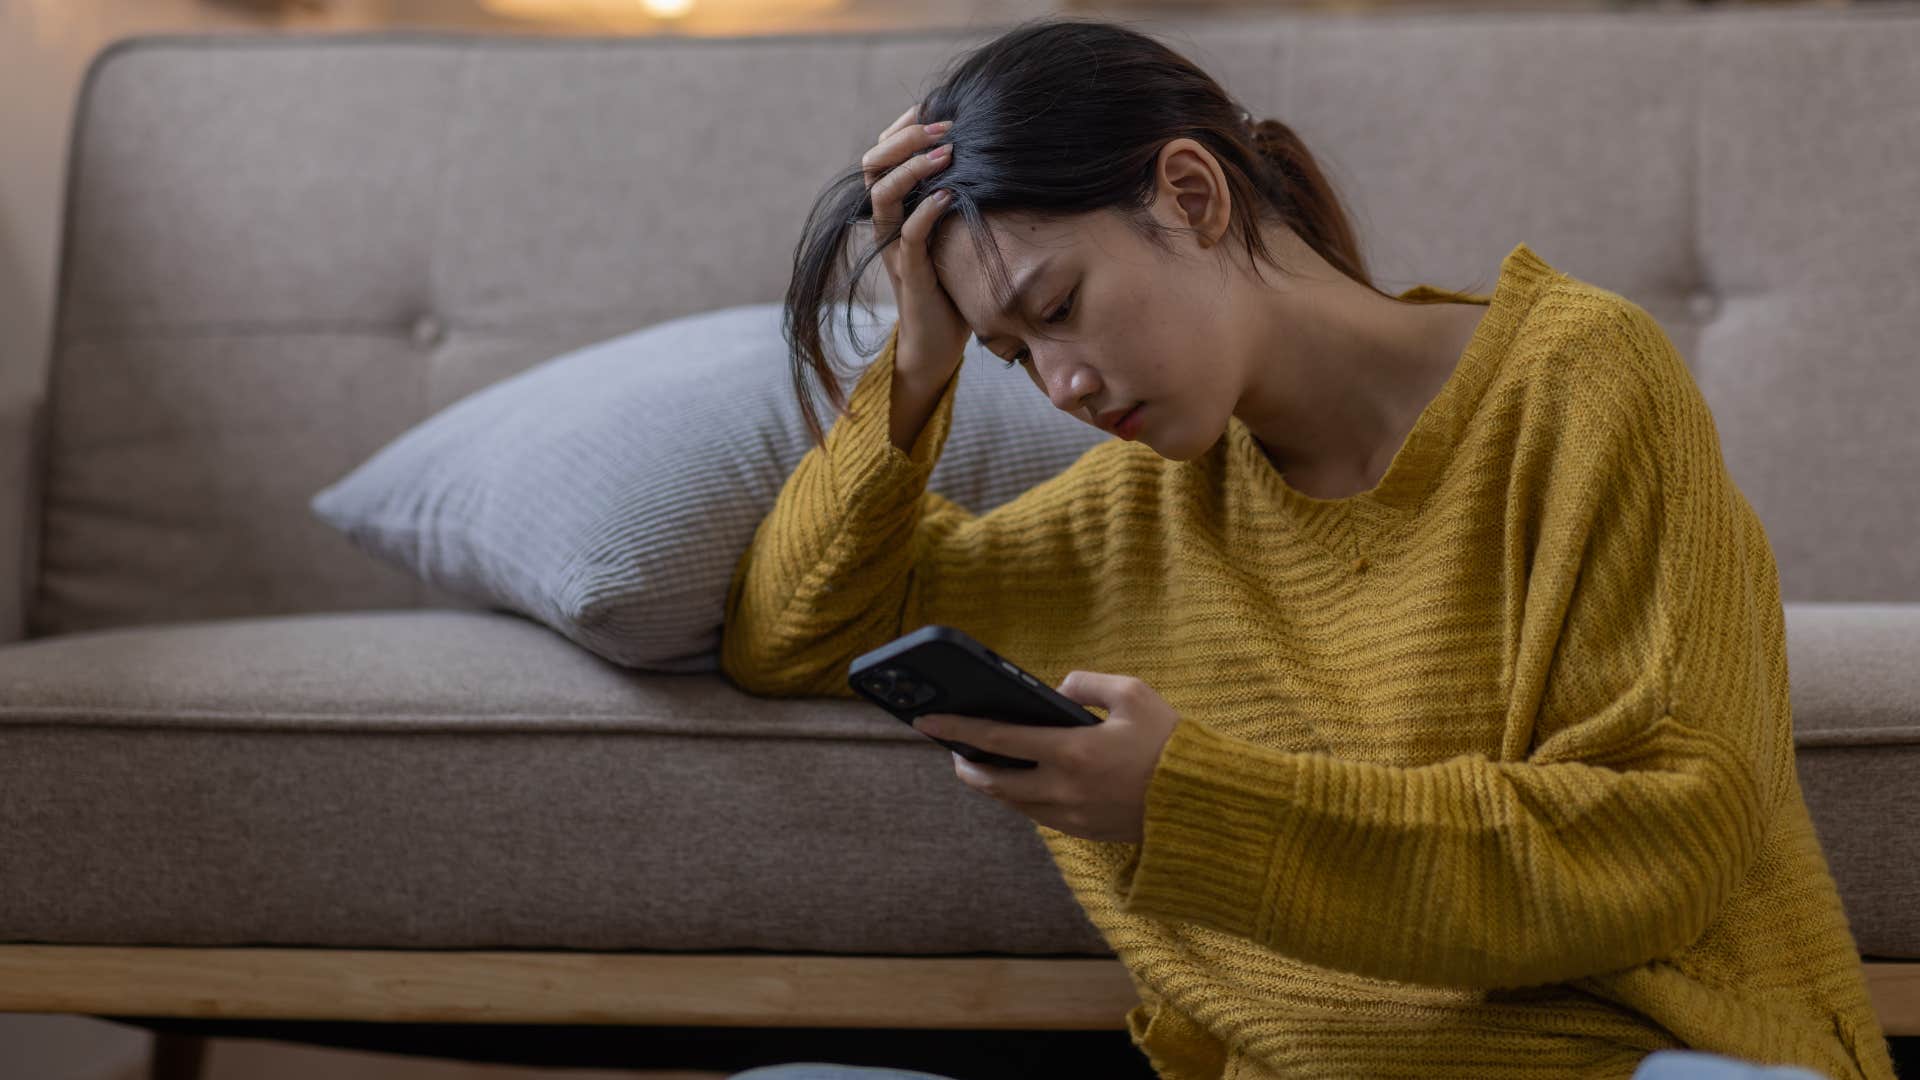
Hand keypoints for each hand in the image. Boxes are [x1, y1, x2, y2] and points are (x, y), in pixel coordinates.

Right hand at [861, 102, 968, 385]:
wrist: (937, 345)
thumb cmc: (953, 286)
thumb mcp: (956, 233)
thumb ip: (959, 200)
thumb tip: (991, 160)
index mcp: (895, 210)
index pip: (883, 156)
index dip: (901, 128)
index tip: (932, 107)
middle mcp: (888, 224)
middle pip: (873, 166)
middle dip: (904, 138)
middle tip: (943, 125)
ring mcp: (895, 248)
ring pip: (884, 195)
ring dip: (913, 168)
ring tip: (945, 151)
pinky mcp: (910, 274)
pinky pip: (908, 236)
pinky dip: (927, 211)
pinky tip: (951, 194)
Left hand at [911, 671, 1179, 843]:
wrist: (1204, 802)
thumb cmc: (1171, 742)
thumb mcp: (1133, 693)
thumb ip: (1086, 684)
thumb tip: (1056, 692)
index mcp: (1071, 752)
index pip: (996, 739)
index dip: (956, 729)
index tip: (926, 721)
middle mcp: (1063, 789)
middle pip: (992, 782)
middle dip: (966, 764)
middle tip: (954, 747)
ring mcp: (1071, 816)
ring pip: (1012, 803)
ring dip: (992, 783)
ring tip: (984, 762)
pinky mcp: (1083, 832)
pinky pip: (1038, 814)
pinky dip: (1021, 797)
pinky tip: (1022, 781)